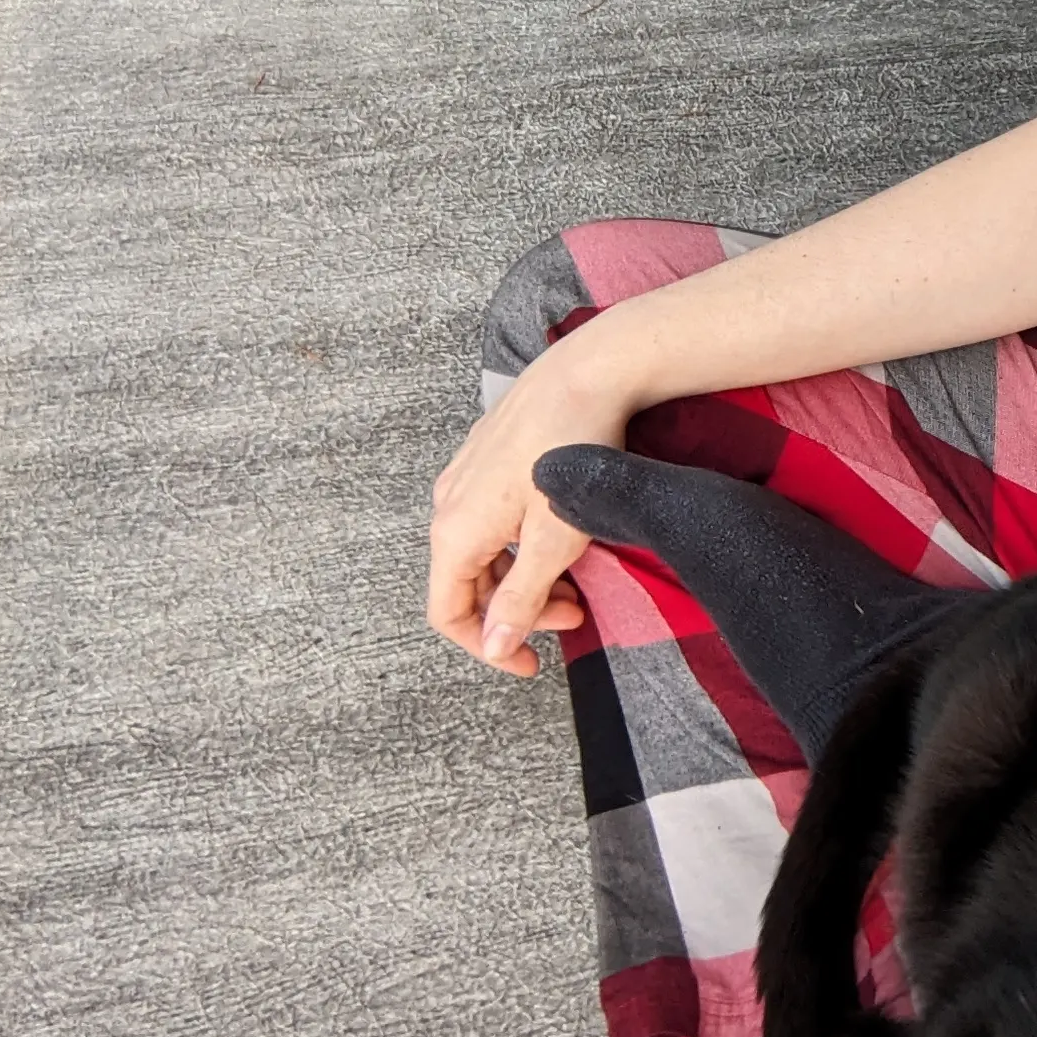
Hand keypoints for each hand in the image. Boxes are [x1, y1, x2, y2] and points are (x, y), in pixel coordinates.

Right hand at [426, 332, 634, 675]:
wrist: (588, 372)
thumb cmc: (574, 451)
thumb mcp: (554, 540)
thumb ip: (522, 598)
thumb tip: (495, 646)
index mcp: (455, 531)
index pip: (448, 613)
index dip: (486, 647)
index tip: (531, 663)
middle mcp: (449, 504)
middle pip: (469, 583)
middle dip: (519, 610)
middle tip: (575, 614)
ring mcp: (466, 477)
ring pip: (485, 551)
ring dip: (524, 577)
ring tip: (576, 580)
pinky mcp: (488, 458)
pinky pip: (494, 519)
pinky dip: (524, 543)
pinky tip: (564, 536)